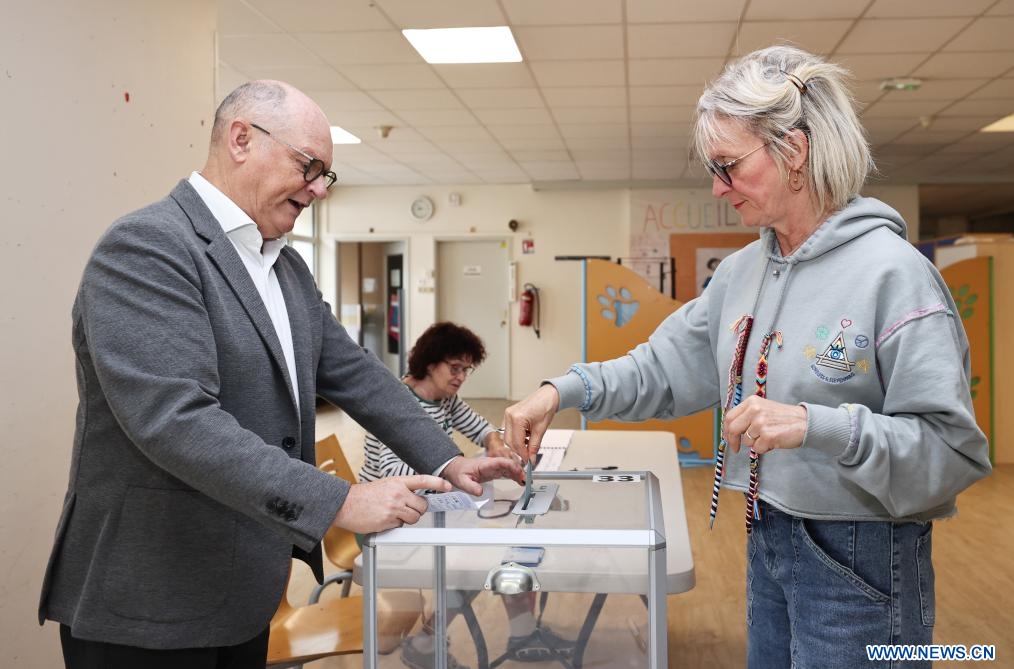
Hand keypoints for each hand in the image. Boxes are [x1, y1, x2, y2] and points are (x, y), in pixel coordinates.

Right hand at [332, 475, 449, 533]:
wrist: (345, 504)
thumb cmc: (363, 496)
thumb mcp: (385, 485)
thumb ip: (401, 490)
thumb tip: (415, 498)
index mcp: (397, 482)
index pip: (422, 480)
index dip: (437, 482)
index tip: (448, 486)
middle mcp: (397, 493)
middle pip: (422, 505)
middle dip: (417, 510)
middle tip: (406, 509)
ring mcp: (393, 507)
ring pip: (414, 518)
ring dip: (407, 519)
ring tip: (393, 515)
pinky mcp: (388, 520)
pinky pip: (401, 526)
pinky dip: (395, 525)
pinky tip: (384, 519)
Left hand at [442, 455, 521, 493]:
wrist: (456, 468)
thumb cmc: (459, 472)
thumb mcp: (462, 481)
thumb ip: (471, 487)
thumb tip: (480, 492)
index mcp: (485, 464)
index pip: (501, 462)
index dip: (511, 465)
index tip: (518, 471)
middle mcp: (492, 464)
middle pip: (508, 464)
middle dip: (518, 470)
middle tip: (526, 480)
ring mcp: (494, 467)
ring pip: (509, 468)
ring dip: (518, 474)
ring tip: (526, 482)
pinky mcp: (495, 471)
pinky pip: (507, 472)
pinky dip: (514, 476)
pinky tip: (520, 481)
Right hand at [502, 384, 559, 462]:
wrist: (547, 395)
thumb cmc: (546, 406)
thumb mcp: (541, 429)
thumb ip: (534, 446)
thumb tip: (531, 458)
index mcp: (517, 418)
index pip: (516, 443)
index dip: (522, 454)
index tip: (528, 462)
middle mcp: (509, 416)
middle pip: (509, 441)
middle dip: (518, 451)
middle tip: (528, 457)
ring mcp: (507, 415)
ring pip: (508, 437)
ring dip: (517, 445)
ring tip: (529, 446)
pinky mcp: (509, 415)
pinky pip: (509, 431)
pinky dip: (517, 437)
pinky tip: (526, 438)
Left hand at [723, 395, 807, 454]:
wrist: (805, 422)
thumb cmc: (783, 418)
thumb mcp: (763, 408)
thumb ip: (747, 415)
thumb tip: (730, 430)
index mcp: (751, 402)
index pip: (730, 417)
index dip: (726, 430)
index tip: (727, 438)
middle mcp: (754, 410)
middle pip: (733, 429)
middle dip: (733, 441)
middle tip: (736, 448)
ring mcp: (761, 423)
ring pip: (746, 441)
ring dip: (755, 443)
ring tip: (768, 437)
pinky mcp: (768, 435)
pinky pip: (757, 448)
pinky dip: (764, 448)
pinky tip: (774, 441)